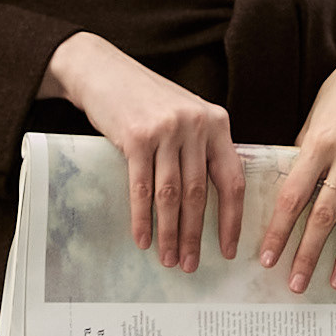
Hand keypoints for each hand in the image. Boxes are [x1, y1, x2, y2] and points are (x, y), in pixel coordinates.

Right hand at [45, 31, 241, 273]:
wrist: (103, 70)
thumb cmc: (146, 99)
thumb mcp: (186, 114)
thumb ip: (202, 147)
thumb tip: (211, 200)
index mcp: (216, 122)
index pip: (232, 179)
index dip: (231, 219)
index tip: (228, 249)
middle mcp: (196, 125)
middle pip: (199, 193)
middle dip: (195, 235)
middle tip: (191, 265)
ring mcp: (166, 130)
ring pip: (171, 195)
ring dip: (170, 233)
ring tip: (169, 260)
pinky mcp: (137, 137)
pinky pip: (142, 188)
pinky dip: (142, 219)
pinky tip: (143, 239)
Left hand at [259, 29, 335, 296]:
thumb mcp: (315, 116)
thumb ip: (305, 154)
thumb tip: (292, 194)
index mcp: (318, 142)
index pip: (293, 196)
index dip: (279, 231)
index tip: (267, 259)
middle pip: (325, 215)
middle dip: (308, 254)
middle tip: (295, 284)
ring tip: (335, 282)